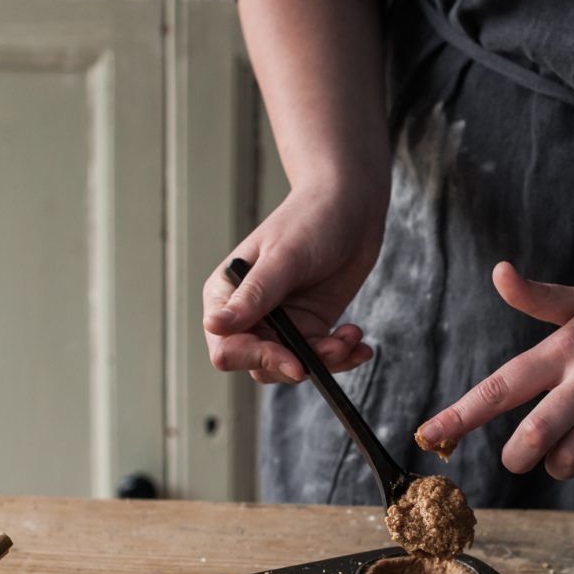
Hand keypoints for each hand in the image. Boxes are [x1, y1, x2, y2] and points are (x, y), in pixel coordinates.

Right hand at [203, 184, 385, 384]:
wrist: (351, 207)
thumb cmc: (311, 220)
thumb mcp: (283, 258)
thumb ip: (253, 295)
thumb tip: (214, 326)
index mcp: (227, 295)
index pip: (226, 347)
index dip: (257, 358)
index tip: (295, 363)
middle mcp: (249, 314)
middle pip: (259, 364)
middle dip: (298, 364)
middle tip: (333, 349)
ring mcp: (281, 323)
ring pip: (292, 366)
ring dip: (324, 361)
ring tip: (350, 338)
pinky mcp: (310, 326)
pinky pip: (319, 358)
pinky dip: (341, 356)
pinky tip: (360, 345)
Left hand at [416, 262, 573, 487]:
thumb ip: (539, 296)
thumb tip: (499, 273)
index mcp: (568, 346)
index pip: (503, 384)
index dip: (462, 412)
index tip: (430, 432)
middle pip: (535, 435)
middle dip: (517, 456)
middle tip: (520, 454)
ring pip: (571, 459)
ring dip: (562, 462)